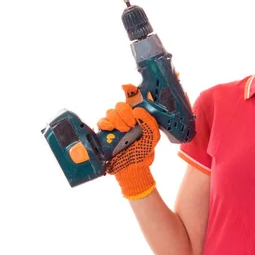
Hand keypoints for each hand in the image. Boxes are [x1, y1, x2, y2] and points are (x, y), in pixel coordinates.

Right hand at [97, 84, 159, 198]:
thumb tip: (137, 110)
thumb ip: (149, 121)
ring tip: (124, 131)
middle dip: (126, 113)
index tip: (126, 86)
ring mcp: (115, 124)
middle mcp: (126, 117)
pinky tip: (112, 130)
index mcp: (139, 115)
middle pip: (121, 104)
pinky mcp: (105, 132)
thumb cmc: (144, 151)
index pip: (133, 97)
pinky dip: (106, 124)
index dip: (129, 89)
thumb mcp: (153, 136)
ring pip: (111, 111)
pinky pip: (102, 121)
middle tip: (131, 125)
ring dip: (118, 120)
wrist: (133, 168)